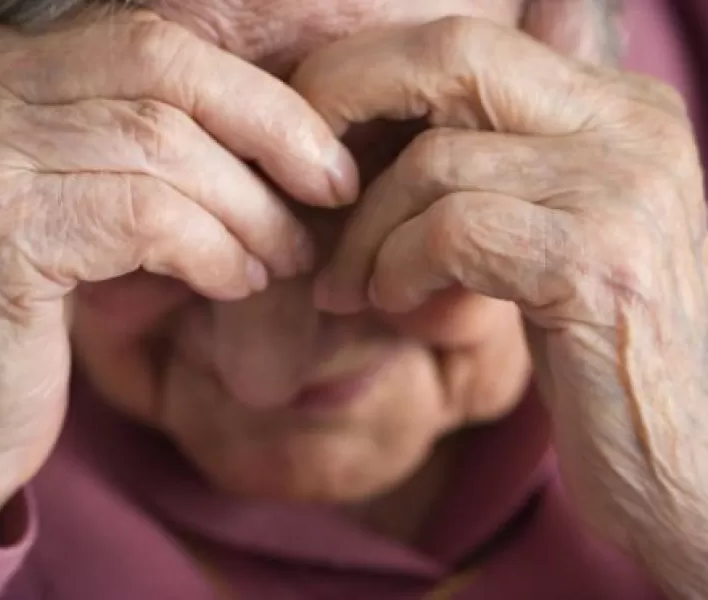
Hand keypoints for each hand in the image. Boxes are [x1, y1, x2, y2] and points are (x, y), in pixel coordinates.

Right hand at [0, 11, 356, 544]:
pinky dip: (215, 251)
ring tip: (284, 257)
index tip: (324, 155)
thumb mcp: (92, 202)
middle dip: (273, 131)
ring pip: (164, 144)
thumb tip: (285, 129)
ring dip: (252, 210)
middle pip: (162, 65)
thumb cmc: (40, 306)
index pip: (151, 38)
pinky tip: (238, 283)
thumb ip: (154, 148)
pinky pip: (146, 216)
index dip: (255, 94)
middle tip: (334, 192)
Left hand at [292, 16, 707, 597]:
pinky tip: (396, 306)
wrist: (679, 458)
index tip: (313, 130)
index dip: (369, 72)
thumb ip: (497, 165)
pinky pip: (452, 231)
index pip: (469, 39)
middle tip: (300, 179)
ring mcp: (624, 187)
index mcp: (616, 107)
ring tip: (347, 286)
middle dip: (345, 104)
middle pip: (452, 54)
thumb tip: (398, 113)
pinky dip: (397, 269)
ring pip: (434, 162)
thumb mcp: (545, 238)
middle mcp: (632, 124)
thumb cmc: (594, 352)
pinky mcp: (598, 262)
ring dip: (363, 233)